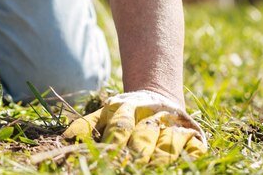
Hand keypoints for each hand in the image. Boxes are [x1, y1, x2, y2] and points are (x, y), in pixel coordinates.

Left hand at [63, 90, 206, 164]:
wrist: (160, 97)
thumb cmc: (127, 112)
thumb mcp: (106, 113)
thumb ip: (89, 124)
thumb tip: (67, 138)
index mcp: (126, 107)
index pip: (120, 125)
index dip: (115, 142)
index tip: (109, 157)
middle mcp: (151, 113)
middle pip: (144, 135)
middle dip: (138, 151)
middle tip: (131, 165)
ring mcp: (173, 122)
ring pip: (169, 141)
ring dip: (163, 156)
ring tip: (155, 166)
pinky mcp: (193, 132)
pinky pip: (195, 145)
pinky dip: (192, 153)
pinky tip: (184, 162)